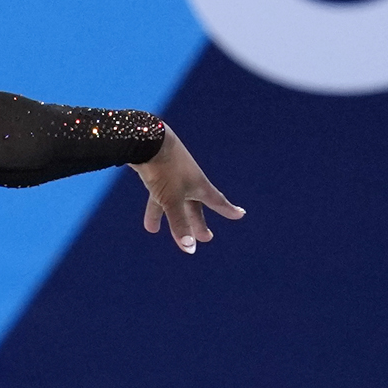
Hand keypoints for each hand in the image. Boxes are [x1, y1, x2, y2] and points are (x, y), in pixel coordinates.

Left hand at [134, 129, 242, 254]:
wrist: (147, 139)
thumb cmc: (165, 168)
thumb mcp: (171, 198)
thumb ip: (179, 223)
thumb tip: (189, 248)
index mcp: (198, 185)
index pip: (217, 201)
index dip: (228, 210)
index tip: (240, 214)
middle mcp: (187, 181)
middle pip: (194, 207)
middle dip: (197, 223)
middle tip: (206, 237)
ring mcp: (172, 176)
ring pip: (172, 203)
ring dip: (169, 220)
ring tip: (158, 232)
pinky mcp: (156, 173)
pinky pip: (158, 197)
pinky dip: (154, 211)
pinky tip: (149, 224)